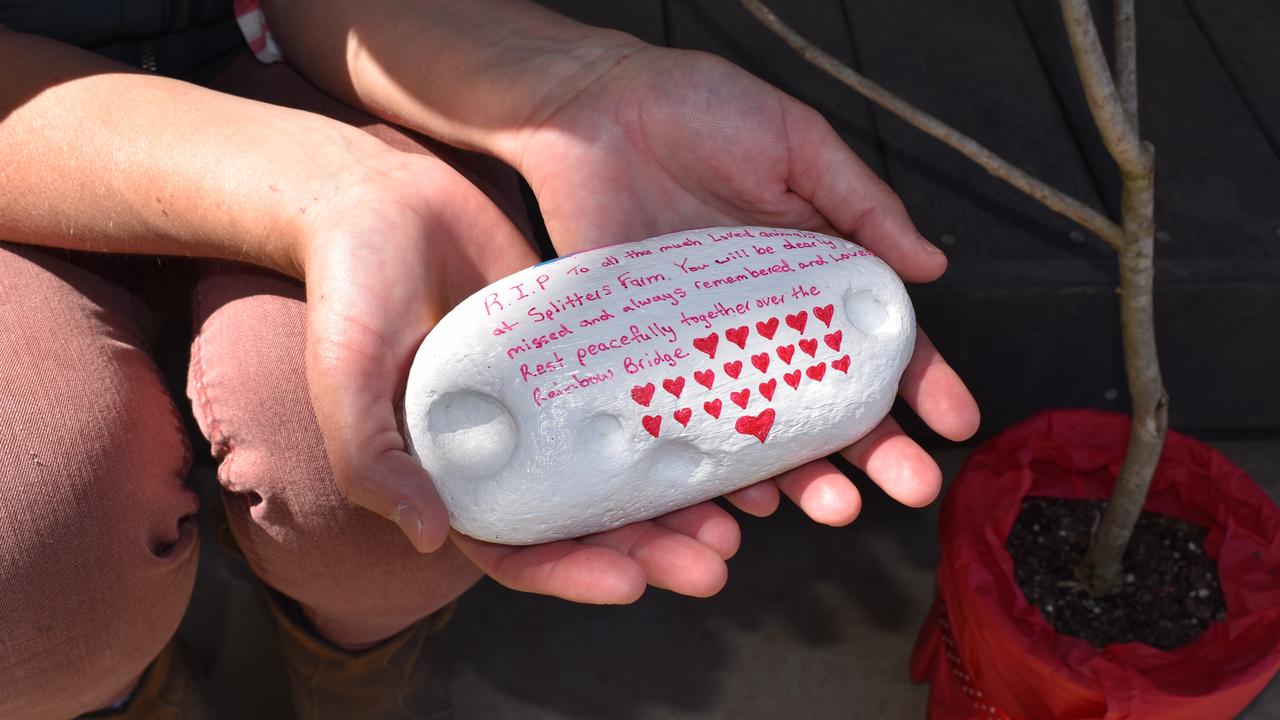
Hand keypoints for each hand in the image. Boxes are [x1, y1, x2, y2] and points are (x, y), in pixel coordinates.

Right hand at [300, 149, 740, 603]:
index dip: (573, 574)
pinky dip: (687, 417)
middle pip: (592, 521)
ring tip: (740, 515)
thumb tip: (432, 537)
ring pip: (630, 465)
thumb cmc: (350, 289)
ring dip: (682, 500)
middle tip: (714, 563)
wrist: (383, 196)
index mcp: (456, 474)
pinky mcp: (591, 348)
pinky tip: (736, 428)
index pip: (518, 549)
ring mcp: (556, 400)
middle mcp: (514, 448)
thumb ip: (371, 458)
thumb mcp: (345, 376)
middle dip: (652, 550)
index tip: (631, 584)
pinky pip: (645, 392)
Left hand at [511, 45, 979, 524]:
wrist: (588, 110)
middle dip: (877, 450)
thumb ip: (863, 205)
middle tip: (911, 487)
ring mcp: (706, 347)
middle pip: (830, 402)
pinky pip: (684, 425)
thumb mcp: (796, 145)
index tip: (957, 422)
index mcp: (813, 274)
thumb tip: (932, 266)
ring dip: (803, 475)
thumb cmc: (697, 110)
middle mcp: (765, 323)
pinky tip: (742, 498)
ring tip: (835, 506)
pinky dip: (712, 468)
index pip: (878, 341)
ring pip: (763, 429)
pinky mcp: (647, 358)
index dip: (922, 382)